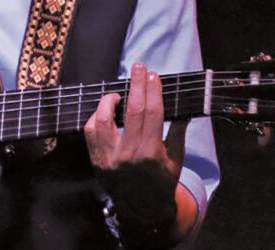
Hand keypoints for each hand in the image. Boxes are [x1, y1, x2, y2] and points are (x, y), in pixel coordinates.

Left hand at [84, 63, 186, 227]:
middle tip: (138, 66)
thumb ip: (179, 132)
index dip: (153, 91)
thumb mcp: (176, 159)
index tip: (153, 75)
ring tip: (118, 93)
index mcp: (151, 152)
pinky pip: (90, 132)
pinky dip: (96, 117)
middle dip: (136, 85)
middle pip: (132, 110)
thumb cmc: (162, 181)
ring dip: (110, 100)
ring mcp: (109, 156)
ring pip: (104, 119)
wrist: (141, 209)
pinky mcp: (96, 159)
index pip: (152, 113)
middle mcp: (128, 153)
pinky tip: (105, 111)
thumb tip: (184, 106)